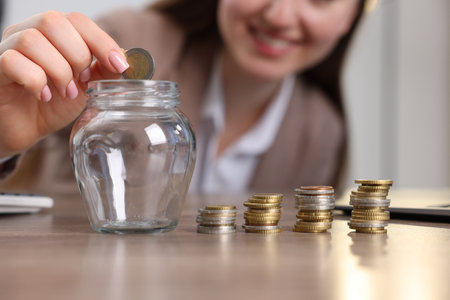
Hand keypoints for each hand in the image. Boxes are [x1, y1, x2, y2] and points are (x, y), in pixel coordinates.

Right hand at [0, 11, 128, 156]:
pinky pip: (13, 61)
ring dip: (58, 70)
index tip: (120, 65)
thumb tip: (127, 57)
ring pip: (33, 40)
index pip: (78, 20)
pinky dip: (36, 80)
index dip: (102, 40)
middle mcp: (28, 33)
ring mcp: (7, 48)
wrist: (24, 129)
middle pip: (54, 22)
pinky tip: (44, 96)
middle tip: (81, 81)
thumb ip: (104, 70)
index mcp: (54, 34)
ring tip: (65, 92)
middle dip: (77, 55)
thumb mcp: (86, 88)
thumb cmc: (52, 104)